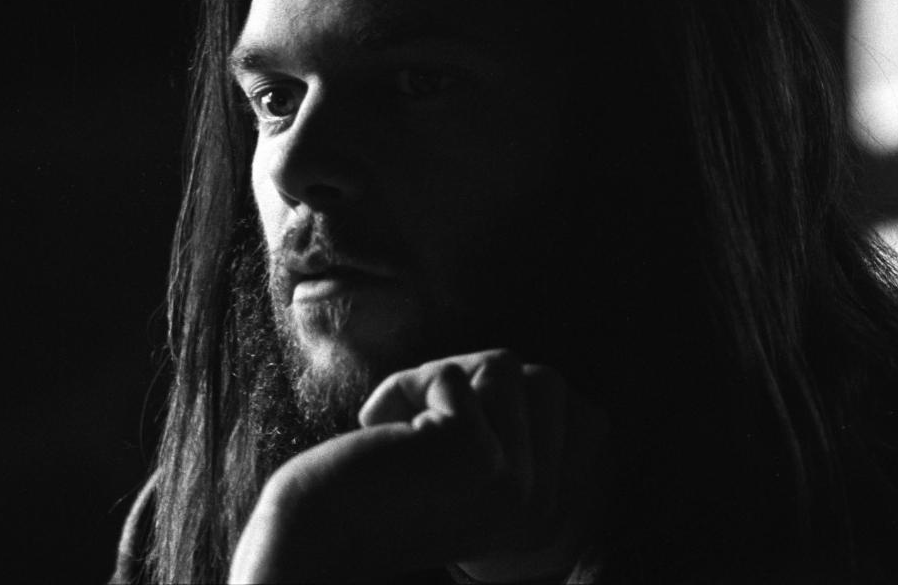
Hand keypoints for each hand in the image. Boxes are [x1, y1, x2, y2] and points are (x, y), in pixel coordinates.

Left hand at [229, 349, 608, 582]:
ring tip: (404, 432)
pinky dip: (404, 387)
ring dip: (438, 380)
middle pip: (547, 382)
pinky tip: (381, 435)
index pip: (581, 413)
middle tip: (421, 430)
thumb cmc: (383, 487)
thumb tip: (549, 377)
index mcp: (547, 518)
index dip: (507, 401)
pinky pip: (451, 373)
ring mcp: (515, 484)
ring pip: (506, 366)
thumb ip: (516, 430)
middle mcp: (541, 510)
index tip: (449, 443)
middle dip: (476, 381)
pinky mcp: (474, 454)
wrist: (317, 532)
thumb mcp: (472, 468)